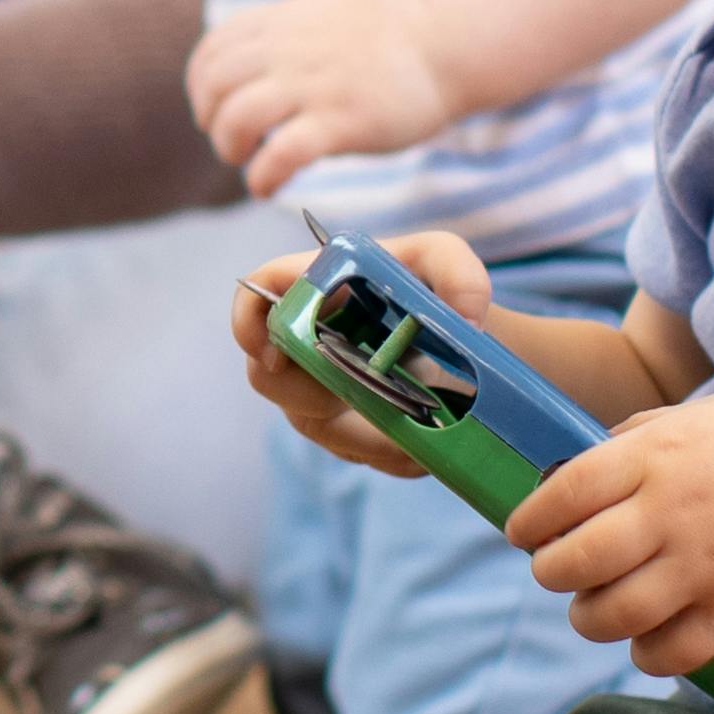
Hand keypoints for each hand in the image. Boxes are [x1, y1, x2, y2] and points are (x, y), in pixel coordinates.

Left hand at [187, 0, 461, 196]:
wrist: (443, 47)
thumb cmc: (384, 42)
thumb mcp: (320, 17)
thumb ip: (279, 35)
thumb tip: (239, 66)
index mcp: (283, 22)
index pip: (213, 51)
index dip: (200, 87)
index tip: (212, 110)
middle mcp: (290, 49)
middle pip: (216, 85)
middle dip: (212, 121)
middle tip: (233, 143)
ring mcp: (314, 84)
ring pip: (238, 117)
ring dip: (230, 147)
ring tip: (248, 161)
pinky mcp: (340, 121)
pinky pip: (280, 154)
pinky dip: (262, 176)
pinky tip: (267, 186)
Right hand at [222, 226, 485, 477]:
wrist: (456, 337)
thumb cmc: (435, 286)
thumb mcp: (448, 262)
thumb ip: (460, 275)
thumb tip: (465, 318)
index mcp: (318, 282)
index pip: (258, 292)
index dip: (248, 324)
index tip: (272, 354)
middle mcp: (306, 335)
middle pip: (269, 375)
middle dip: (311, 397)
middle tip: (365, 399)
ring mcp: (319, 382)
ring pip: (311, 421)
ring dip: (361, 435)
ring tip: (412, 437)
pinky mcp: (342, 420)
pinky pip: (346, 446)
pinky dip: (382, 450)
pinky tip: (418, 445)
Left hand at [507, 389, 713, 680]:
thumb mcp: (695, 416)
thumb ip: (634, 440)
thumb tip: (573, 471)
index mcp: (656, 454)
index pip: (565, 492)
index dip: (530, 519)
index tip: (522, 531)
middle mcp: (672, 510)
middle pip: (577, 561)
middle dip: (550, 573)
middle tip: (556, 570)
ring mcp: (706, 562)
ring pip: (616, 615)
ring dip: (590, 620)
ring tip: (593, 609)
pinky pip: (675, 650)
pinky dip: (648, 655)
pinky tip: (644, 640)